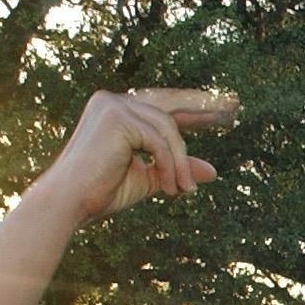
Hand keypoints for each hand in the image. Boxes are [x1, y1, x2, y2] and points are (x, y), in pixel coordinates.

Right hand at [36, 89, 236, 223]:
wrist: (70, 202)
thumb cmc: (102, 193)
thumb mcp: (151, 179)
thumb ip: (178, 169)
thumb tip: (213, 171)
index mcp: (117, 112)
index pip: (163, 108)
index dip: (194, 111)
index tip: (224, 114)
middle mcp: (113, 102)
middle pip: (169, 103)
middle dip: (203, 106)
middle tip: (234, 106)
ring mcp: (113, 105)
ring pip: (168, 129)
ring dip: (180, 162)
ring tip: (183, 190)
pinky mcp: (116, 117)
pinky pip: (160, 141)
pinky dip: (170, 165)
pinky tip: (172, 186)